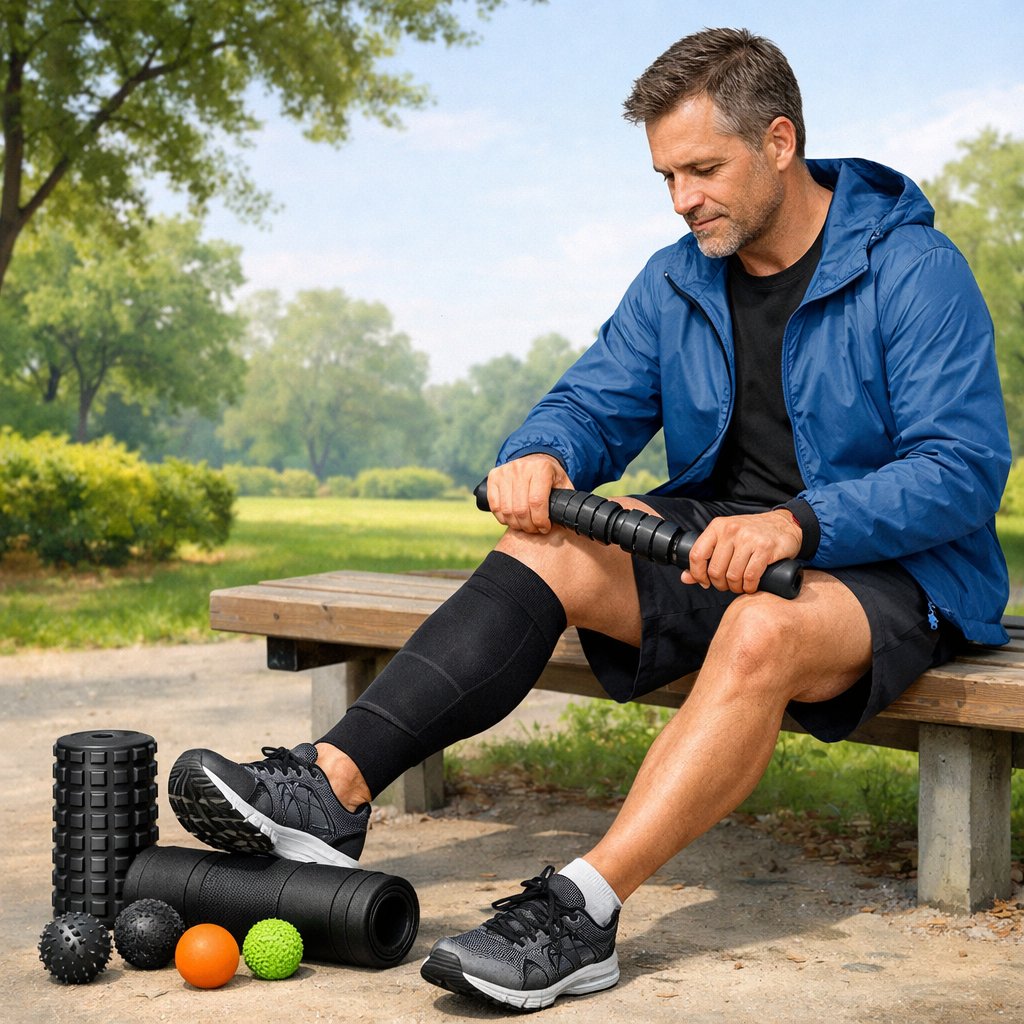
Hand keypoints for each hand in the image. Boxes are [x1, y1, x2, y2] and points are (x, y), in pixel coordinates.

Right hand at [484, 455, 573, 533]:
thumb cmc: (550, 476)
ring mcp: (505, 471)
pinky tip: (512, 519)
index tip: (545, 528)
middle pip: (520, 509)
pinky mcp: (493, 476)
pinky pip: (495, 505)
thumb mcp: (563, 483)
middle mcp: (521, 468)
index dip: (540, 520)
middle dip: (528, 526)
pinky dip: (503, 518)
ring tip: (525, 526)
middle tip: (535, 530)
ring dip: (516, 524)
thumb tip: (568, 518)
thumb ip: (566, 499)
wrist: (534, 458)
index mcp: (541, 469)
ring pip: (506, 510)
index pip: (537, 502)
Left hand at [684, 510, 801, 593]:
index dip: (698, 574)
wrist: (784, 524)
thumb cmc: (752, 533)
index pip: (696, 554)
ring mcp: (749, 538)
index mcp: (717, 526)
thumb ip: (706, 556)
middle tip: (727, 586)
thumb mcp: (726, 539)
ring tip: (739, 586)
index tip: (705, 582)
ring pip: (732, 575)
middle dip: (720, 584)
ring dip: (735, 587)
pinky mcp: (766, 548)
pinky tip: (751, 586)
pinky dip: (749, 587)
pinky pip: (750, 576)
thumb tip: (685, 578)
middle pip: (715, 570)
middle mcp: (731, 530)